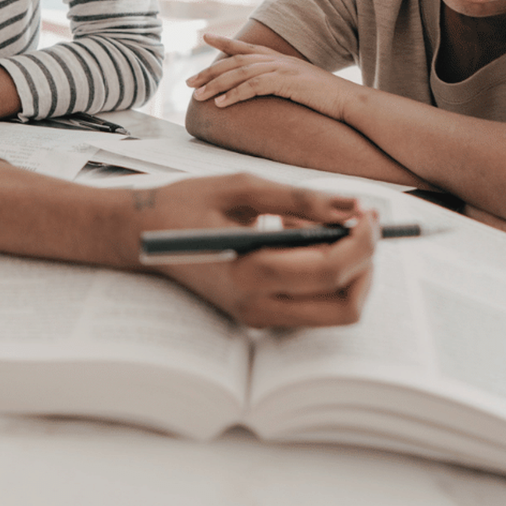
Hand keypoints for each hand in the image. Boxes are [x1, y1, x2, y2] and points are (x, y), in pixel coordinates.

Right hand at [135, 174, 378, 327]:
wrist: (137, 236)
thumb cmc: (184, 205)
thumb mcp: (241, 188)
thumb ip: (300, 198)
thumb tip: (353, 205)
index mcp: (249, 275)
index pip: (330, 271)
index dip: (362, 242)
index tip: (368, 211)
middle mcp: (257, 308)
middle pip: (345, 306)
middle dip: (365, 264)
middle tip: (357, 221)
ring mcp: (259, 317)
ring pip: (335, 309)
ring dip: (343, 265)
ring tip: (306, 219)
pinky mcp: (260, 313)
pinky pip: (313, 302)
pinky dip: (322, 269)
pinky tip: (292, 231)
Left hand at [187, 34, 355, 120]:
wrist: (350, 102)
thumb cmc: (327, 99)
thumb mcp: (301, 87)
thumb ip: (283, 84)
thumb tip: (269, 91)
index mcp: (281, 59)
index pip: (247, 48)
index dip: (225, 42)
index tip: (206, 37)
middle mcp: (278, 60)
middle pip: (236, 61)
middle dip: (209, 71)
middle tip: (188, 82)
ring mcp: (283, 69)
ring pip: (240, 73)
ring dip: (216, 84)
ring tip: (197, 95)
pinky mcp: (287, 82)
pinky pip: (254, 86)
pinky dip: (234, 95)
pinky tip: (220, 104)